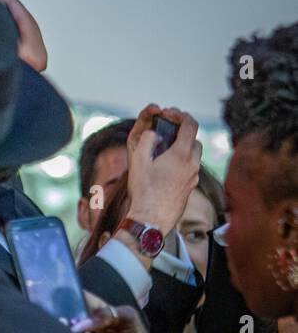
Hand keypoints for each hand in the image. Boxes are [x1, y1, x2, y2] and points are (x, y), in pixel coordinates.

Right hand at [124, 105, 201, 234]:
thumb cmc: (144, 190)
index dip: (181, 115)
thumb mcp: (138, 160)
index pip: (190, 125)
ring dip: (184, 148)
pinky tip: (166, 169)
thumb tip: (154, 132)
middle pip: (195, 140)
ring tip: (166, 150)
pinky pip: (190, 169)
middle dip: (183, 132)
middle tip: (167, 130)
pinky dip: (182, 162)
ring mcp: (193, 177)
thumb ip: (147, 140)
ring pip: (194, 155)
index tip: (169, 113)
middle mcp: (192, 164)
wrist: (152, 219)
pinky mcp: (190, 188)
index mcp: (181, 154)